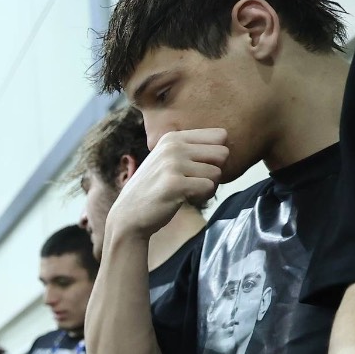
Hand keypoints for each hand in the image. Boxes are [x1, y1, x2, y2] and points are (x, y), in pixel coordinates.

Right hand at [107, 128, 228, 240]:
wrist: (128, 217)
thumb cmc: (153, 190)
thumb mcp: (166, 160)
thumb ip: (191, 149)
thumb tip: (227, 144)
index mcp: (172, 137)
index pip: (220, 136)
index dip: (214, 156)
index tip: (197, 168)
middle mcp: (172, 146)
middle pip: (223, 153)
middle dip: (214, 171)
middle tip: (194, 182)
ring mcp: (172, 164)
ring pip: (217, 173)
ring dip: (207, 187)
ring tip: (186, 192)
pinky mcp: (174, 184)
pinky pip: (209, 188)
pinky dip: (202, 197)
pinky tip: (184, 199)